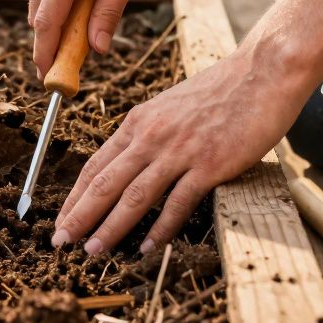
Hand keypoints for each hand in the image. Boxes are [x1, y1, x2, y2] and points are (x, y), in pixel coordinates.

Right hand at [25, 0, 157, 75]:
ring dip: (57, 20)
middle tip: (73, 62)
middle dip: (53, 42)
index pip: (47, 23)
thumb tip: (96, 49)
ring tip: (87, 17)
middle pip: (39, 17)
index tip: (48, 78)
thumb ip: (108, 13)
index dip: (46, 54)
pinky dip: (56, 0)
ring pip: (38, 4)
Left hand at [51, 39, 312, 253]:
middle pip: (105, 183)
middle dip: (79, 216)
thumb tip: (130, 162)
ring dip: (110, 227)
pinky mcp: (209, 164)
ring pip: (134, 196)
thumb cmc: (221, 90)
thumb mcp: (170, 107)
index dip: (75, 196)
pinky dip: (160, 229)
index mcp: (139, 122)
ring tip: (92, 251)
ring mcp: (179, 150)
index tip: (61, 219)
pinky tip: (147, 248)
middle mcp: (151, 136)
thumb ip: (149, 133)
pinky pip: (177, 203)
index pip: (96, 165)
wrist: (262, 72)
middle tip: (60, 242)